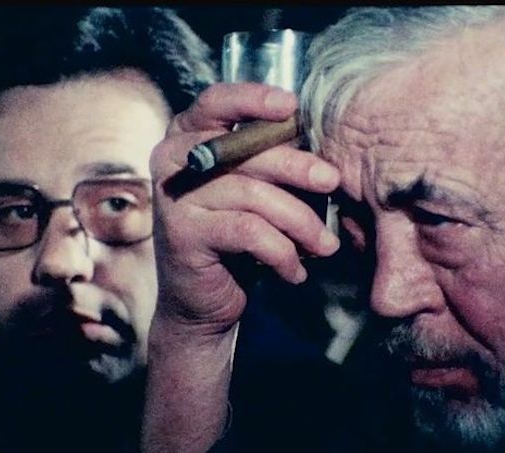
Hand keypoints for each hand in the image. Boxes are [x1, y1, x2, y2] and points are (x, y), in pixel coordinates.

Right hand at [143, 83, 340, 452]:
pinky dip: (281, 252)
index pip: (216, 102)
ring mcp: (173, 197)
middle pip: (244, 151)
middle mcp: (173, 161)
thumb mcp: (253, 193)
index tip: (292, 107)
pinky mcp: (181, 233)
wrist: (203, 301)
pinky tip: (295, 271)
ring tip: (325, 245)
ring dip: (299, 222)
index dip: (254, 98)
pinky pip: (248, 231)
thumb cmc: (234, 239)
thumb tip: (320, 150)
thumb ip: (269, 163)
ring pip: (253, 195)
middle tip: (332, 182)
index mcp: (188, 138)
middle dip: (297, 167)